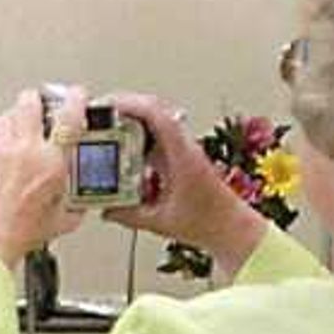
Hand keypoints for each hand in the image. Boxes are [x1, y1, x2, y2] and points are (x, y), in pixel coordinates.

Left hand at [0, 92, 81, 264]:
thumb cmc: (15, 235)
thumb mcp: (58, 221)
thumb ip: (73, 205)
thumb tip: (78, 203)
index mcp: (51, 163)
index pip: (70, 116)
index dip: (76, 99)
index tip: (77, 96)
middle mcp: (24, 149)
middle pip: (32, 101)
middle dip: (40, 101)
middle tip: (43, 109)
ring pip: (9, 113)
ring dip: (18, 118)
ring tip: (20, 133)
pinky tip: (1, 148)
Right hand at [97, 91, 269, 269]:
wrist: (232, 229)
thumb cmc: (209, 223)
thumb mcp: (161, 222)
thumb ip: (129, 216)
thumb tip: (106, 209)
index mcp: (182, 155)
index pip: (156, 115)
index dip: (129, 104)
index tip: (107, 106)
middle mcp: (184, 147)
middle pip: (153, 110)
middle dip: (124, 106)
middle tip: (100, 112)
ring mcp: (184, 150)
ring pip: (156, 120)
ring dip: (131, 118)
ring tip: (107, 126)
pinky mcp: (182, 158)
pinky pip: (158, 136)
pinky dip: (138, 135)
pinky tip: (124, 148)